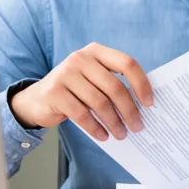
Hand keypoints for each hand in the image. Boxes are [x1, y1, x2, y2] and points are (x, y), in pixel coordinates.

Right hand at [10, 43, 153, 140]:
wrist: (38, 99)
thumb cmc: (75, 91)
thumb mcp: (94, 80)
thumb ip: (113, 84)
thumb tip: (143, 106)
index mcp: (96, 51)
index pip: (126, 63)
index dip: (141, 84)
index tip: (150, 103)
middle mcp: (80, 58)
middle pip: (114, 86)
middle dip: (129, 110)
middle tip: (137, 126)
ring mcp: (65, 74)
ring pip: (99, 102)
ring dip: (114, 122)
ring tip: (121, 134)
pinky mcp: (54, 92)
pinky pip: (82, 114)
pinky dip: (95, 128)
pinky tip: (103, 136)